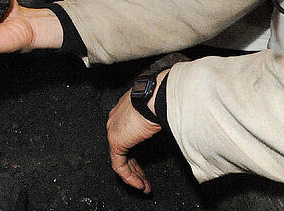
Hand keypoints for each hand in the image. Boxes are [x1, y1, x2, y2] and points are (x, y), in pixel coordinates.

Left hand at [106, 69, 168, 193]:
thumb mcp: (157, 110)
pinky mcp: (115, 140)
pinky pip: (119, 165)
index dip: (137, 152)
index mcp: (125, 110)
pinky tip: (139, 183)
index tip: (146, 162)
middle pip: (123, 149)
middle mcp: (116, 119)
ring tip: (144, 186)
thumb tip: (170, 127)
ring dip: (133, 175)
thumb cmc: (160, 97)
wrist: (155, 96)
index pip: (128, 136)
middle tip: (145, 180)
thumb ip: (156, 122)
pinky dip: (129, 176)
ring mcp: (114, 129)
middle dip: (135, 167)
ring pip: (121, 159)